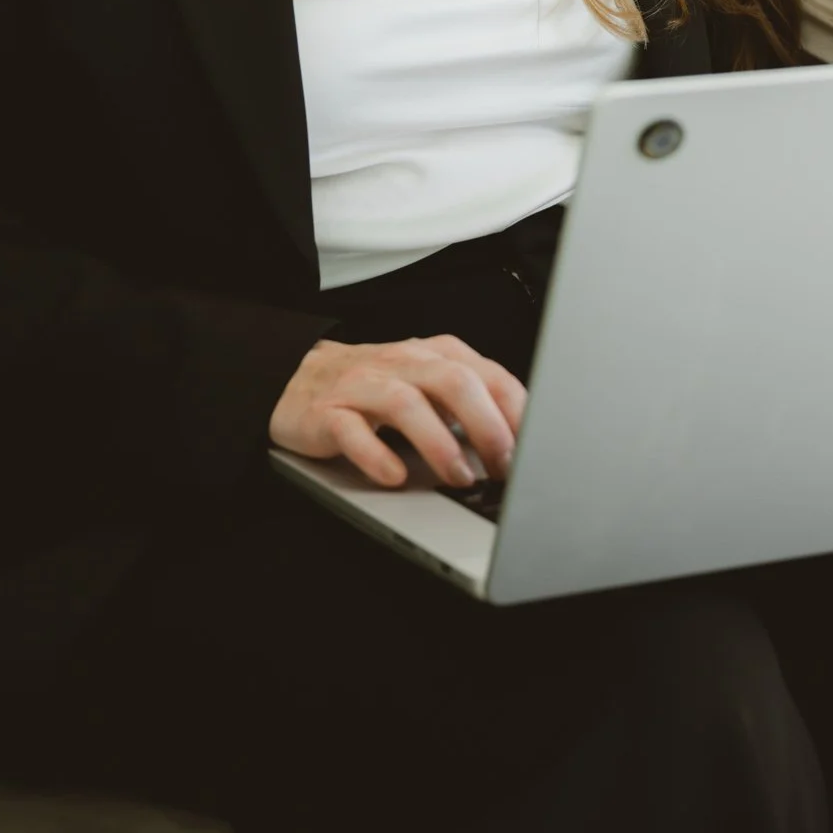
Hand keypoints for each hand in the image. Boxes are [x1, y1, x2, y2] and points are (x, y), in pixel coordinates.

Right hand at [270, 335, 526, 488]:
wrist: (297, 378)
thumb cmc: (376, 386)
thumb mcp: (430, 385)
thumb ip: (471, 404)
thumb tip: (521, 442)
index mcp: (436, 355)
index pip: (489, 374)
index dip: (517, 412)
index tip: (535, 447)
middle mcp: (403, 363)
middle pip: (455, 383)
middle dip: (487, 427)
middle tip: (504, 466)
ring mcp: (364, 385)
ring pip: (407, 404)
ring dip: (439, 444)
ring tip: (458, 477)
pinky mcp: (327, 412)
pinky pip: (352, 432)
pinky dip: (376, 456)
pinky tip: (395, 476)